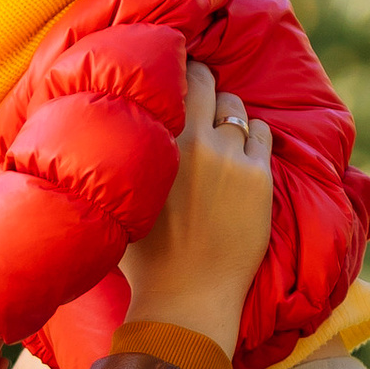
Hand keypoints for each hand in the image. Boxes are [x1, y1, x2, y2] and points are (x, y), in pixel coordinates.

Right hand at [119, 61, 273, 361]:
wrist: (186, 297)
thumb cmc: (145, 257)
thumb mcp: (123, 199)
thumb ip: (125, 156)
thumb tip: (108, 126)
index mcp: (156, 142)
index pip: (173, 79)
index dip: (177, 71)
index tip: (176, 71)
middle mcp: (193, 140)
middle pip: (208, 81)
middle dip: (205, 85)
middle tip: (201, 99)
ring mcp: (229, 157)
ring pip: (236, 107)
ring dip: (229, 117)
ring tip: (219, 141)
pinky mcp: (258, 176)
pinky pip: (261, 132)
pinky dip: (252, 139)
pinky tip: (240, 160)